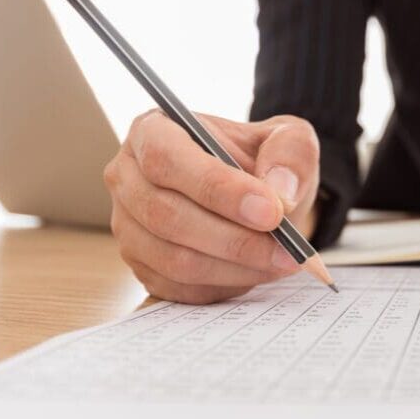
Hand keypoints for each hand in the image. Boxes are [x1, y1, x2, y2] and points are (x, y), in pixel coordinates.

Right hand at [104, 110, 320, 303]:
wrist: (259, 196)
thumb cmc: (264, 160)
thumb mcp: (289, 139)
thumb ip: (290, 154)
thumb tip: (279, 191)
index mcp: (153, 131)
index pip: (167, 159)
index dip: (217, 188)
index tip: (271, 212)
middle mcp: (128, 178)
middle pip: (167, 216)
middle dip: (235, 239)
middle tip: (289, 250)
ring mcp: (129, 227)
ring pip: (175, 259)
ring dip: (236, 267)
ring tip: (282, 261)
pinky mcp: (144, 267)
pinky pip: (181, 287)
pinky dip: (226, 285)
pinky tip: (260, 271)